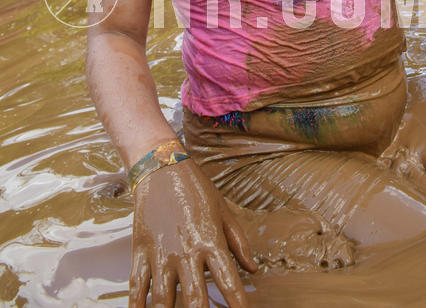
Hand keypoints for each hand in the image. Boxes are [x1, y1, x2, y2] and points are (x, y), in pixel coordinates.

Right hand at [129, 158, 256, 307]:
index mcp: (210, 240)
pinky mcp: (140, 253)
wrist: (161, 167)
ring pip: (163, 299)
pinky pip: (137, 288)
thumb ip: (238, 242)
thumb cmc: (195, 187)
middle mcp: (186, 251)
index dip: (237, 303)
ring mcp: (161, 254)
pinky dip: (137, 307)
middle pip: (195, 298)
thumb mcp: (223, 210)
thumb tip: (253, 269)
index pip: (228, 280)